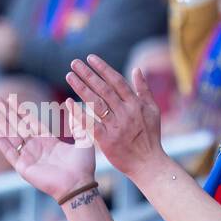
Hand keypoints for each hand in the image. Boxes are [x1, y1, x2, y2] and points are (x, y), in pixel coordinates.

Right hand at [0, 97, 96, 202]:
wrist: (78, 184)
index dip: (19, 111)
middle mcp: (36, 148)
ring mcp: (28, 157)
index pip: (30, 122)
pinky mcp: (23, 167)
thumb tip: (71, 101)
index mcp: (48, 141)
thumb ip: (77, 120)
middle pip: (17, 127)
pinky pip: (8, 151)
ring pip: (10, 136)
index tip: (10, 99)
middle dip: (6, 113)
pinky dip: (0, 140)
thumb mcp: (84, 138)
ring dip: (0, 123)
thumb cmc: (84, 165)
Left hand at [65, 54, 165, 180]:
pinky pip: (90, 123)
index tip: (90, 58)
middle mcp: (126, 113)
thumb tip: (137, 69)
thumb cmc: (151, 136)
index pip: (117, 81)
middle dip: (88, 74)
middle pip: (104, 89)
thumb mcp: (153, 110)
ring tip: (69, 75)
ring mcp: (116, 126)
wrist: (148, 163)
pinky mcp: (107, 139)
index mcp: (136, 104)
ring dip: (81, 88)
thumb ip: (144, 90)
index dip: (103, 68)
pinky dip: (79, 113)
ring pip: (96, 103)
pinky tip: (68, 102)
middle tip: (74, 62)